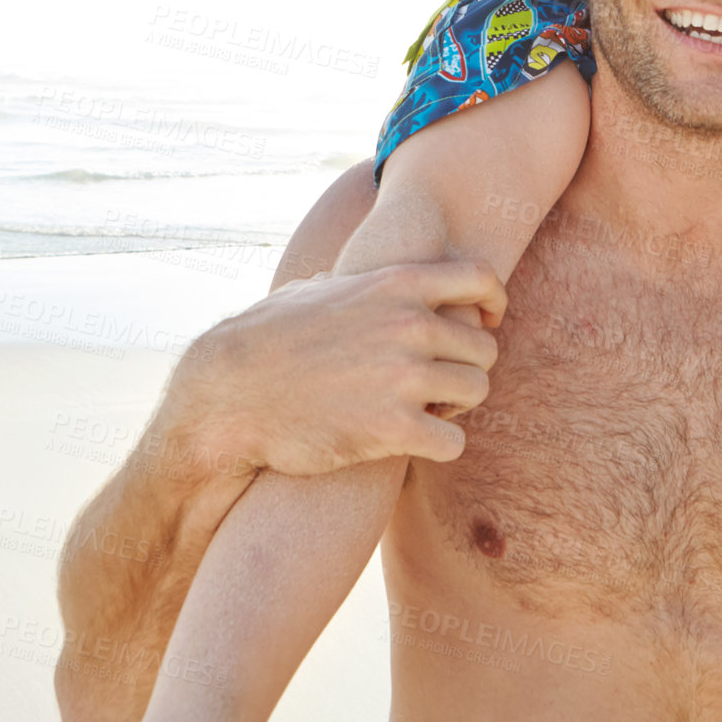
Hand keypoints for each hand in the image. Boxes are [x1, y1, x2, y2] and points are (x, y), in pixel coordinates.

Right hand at [157, 259, 507, 479]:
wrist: (228, 396)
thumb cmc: (264, 341)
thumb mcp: (313, 290)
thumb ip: (352, 281)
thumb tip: (348, 276)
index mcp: (396, 283)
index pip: (482, 278)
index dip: (493, 303)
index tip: (485, 322)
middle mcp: (409, 324)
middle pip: (485, 347)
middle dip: (467, 367)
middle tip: (440, 384)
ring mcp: (404, 376)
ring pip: (477, 392)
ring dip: (456, 407)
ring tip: (425, 412)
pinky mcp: (393, 429)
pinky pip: (454, 441)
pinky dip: (440, 446)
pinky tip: (413, 443)